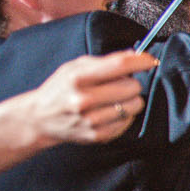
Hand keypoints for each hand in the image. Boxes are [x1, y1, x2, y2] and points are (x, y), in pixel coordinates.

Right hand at [29, 51, 152, 143]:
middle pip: (132, 87)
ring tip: (113, 100)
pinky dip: (124, 115)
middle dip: (131, 83)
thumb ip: (105, 61)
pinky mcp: (98, 135)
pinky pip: (128, 121)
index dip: (141, 61)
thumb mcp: (74, 67)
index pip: (119, 65)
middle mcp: (84, 100)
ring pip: (135, 105)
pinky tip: (109, 112)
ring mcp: (91, 120)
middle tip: (119, 85)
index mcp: (78, 78)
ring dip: (129, 100)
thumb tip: (135, 55)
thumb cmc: (60, 89)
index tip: (150, 60)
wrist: (40, 118)